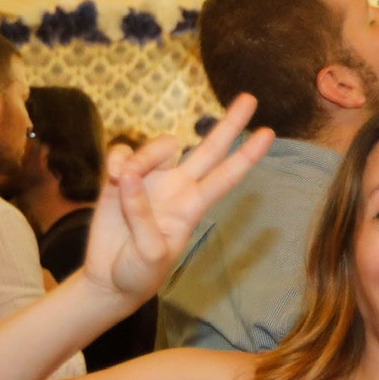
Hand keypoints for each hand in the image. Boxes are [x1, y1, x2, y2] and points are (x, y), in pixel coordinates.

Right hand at [84, 94, 272, 302]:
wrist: (109, 281)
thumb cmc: (139, 273)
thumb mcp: (148, 255)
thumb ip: (141, 217)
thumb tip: (128, 177)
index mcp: (192, 207)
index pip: (226, 177)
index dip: (247, 156)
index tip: (269, 133)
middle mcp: (177, 188)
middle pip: (209, 149)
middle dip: (229, 125)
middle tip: (251, 99)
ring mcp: (151, 180)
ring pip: (159, 146)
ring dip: (142, 156)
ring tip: (123, 179)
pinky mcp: (120, 178)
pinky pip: (122, 152)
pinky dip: (117, 159)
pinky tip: (111, 177)